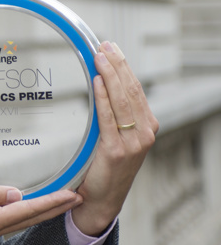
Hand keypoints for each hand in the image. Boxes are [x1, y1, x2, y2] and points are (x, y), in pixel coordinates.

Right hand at [0, 174, 82, 242]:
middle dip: (55, 208)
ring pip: (23, 219)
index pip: (27, 210)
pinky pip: (12, 218)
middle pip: (30, 218)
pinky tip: (33, 205)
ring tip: (63, 200)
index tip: (71, 195)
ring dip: (44, 210)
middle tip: (78, 197)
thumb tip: (16, 194)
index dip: (51, 202)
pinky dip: (29, 210)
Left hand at [71, 41, 158, 235]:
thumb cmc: (105, 166)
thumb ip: (115, 114)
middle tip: (104, 45)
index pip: (136, 89)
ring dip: (110, 75)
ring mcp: (133, 143)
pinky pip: (108, 119)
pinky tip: (96, 82)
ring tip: (100, 56)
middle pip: (131, 91)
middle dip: (117, 65)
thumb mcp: (116, 136)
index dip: (124, 66)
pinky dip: (103, 98)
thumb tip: (101, 82)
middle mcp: (145, 133)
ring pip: (122, 101)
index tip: (111, 47)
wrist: (102, 199)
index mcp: (148, 127)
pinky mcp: (115, 152)